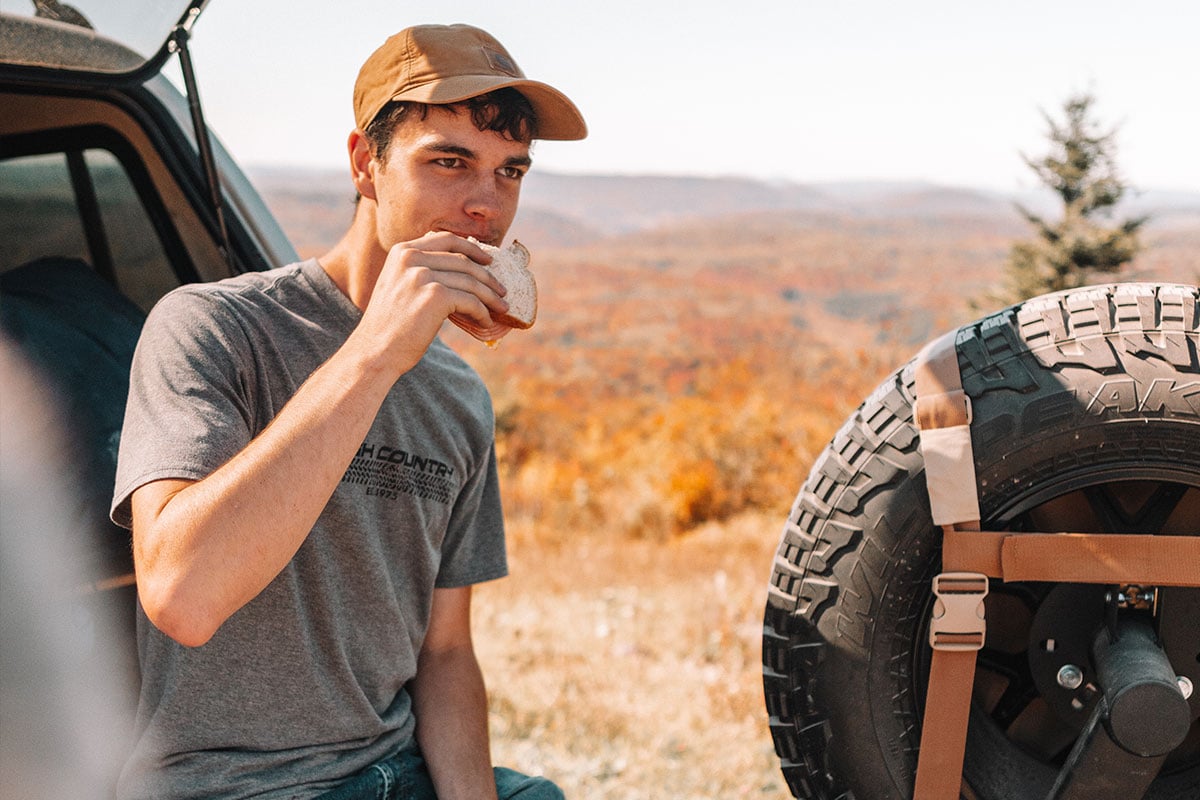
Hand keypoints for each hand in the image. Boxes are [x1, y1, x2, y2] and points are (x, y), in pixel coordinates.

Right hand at [354, 232, 511, 371]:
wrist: (376, 351)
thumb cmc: (391, 325)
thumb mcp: (399, 285)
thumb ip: (421, 270)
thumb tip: (463, 268)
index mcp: (402, 251)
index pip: (446, 239)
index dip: (472, 248)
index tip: (488, 261)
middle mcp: (411, 257)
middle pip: (463, 260)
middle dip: (487, 276)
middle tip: (502, 290)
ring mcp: (422, 275)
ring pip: (470, 281)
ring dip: (490, 296)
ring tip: (501, 308)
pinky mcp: (435, 296)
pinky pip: (470, 301)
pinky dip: (482, 312)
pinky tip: (486, 322)